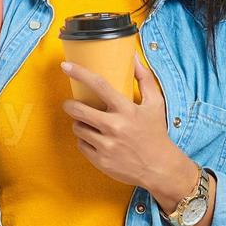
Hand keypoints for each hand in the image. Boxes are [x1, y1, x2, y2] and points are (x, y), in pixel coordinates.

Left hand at [60, 53, 195, 201]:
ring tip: (89, 124)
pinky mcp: (100, 161)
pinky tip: (95, 140)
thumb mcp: (155, 104)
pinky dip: (85, 141)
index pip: (99, 85)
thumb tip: (134, 57)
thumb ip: (144, 78)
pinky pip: (81, 145)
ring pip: (78, 128)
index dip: (80, 73)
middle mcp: (114, 127)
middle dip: (70, 105)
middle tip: (71, 104)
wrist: (160, 168)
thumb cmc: (156, 133)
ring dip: (79, 124)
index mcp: (127, 110)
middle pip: (79, 110)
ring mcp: (106, 145)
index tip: (65, 66)